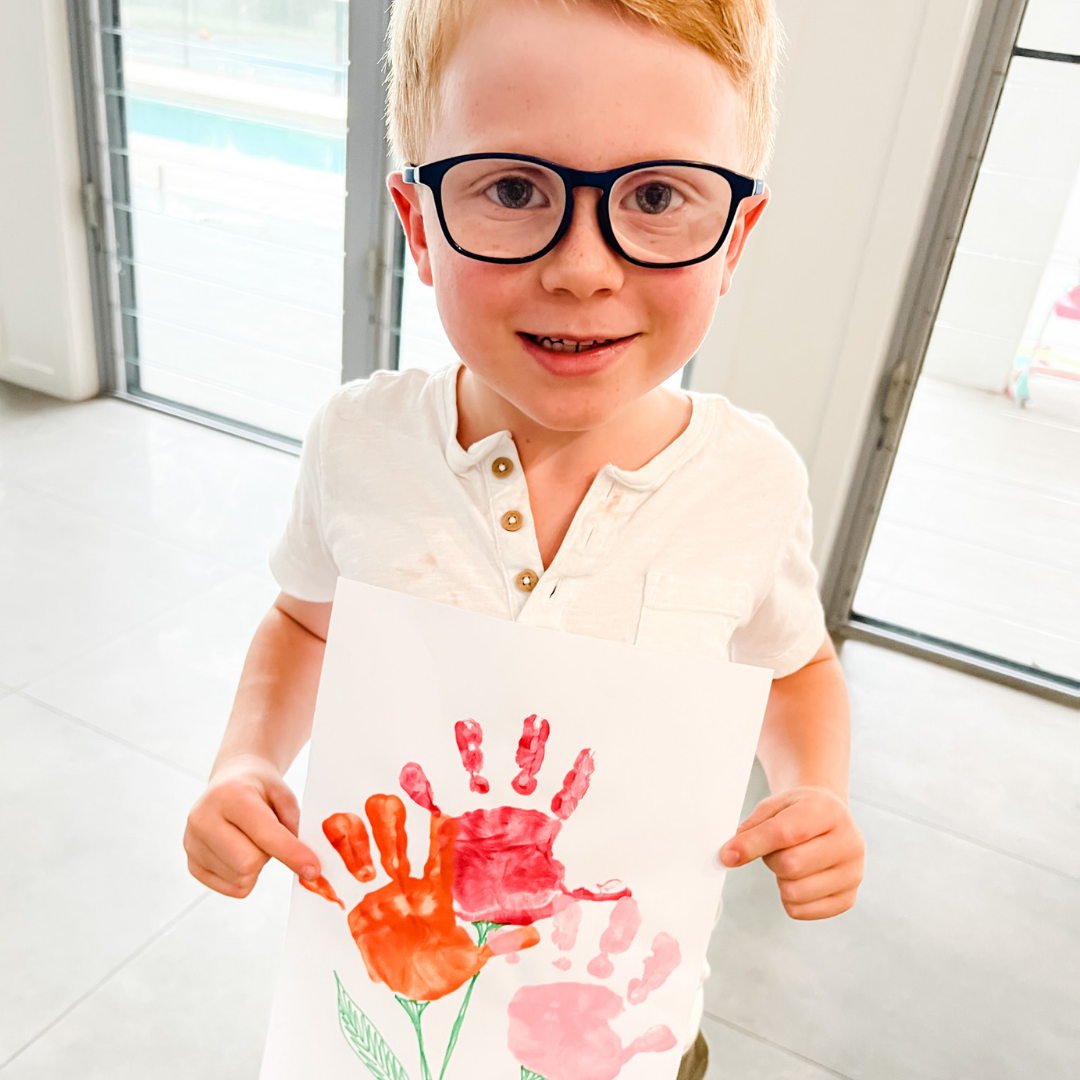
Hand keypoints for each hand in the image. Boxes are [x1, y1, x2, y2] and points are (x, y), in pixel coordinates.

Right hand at [184, 754, 319, 897]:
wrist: (231, 780)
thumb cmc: (260, 788)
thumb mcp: (284, 795)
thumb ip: (295, 825)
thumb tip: (306, 865)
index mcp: (230, 795)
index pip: (265, 835)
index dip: (292, 854)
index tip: (313, 870)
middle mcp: (203, 818)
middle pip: (248, 864)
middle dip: (269, 856)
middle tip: (269, 836)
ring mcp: (191, 842)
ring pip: (240, 878)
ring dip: (256, 866)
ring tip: (251, 839)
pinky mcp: (191, 863)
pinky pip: (230, 888)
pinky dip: (244, 877)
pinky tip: (240, 852)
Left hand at [719, 786, 863, 919]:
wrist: (829, 818)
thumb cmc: (799, 811)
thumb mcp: (775, 806)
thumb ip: (753, 828)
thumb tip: (731, 855)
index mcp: (829, 811)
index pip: (786, 833)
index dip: (752, 845)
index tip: (727, 855)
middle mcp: (849, 843)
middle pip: (791, 865)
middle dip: (771, 860)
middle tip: (775, 849)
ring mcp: (853, 873)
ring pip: (795, 891)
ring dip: (780, 879)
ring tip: (791, 861)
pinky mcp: (847, 899)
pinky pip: (801, 911)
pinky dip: (789, 898)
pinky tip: (799, 878)